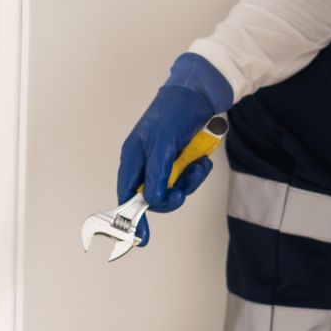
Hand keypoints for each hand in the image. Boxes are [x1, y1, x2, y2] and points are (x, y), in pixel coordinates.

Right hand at [116, 53, 232, 246]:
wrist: (200, 93)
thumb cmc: (174, 112)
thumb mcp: (163, 143)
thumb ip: (157, 173)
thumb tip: (152, 201)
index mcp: (133, 158)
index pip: (128, 194)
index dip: (132, 217)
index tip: (141, 237)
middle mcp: (145, 162)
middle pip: (153, 196)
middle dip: (170, 196)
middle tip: (182, 193)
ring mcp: (164, 161)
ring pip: (173, 188)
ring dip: (189, 181)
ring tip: (197, 165)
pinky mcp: (181, 159)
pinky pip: (188, 177)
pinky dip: (197, 172)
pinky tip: (202, 160)